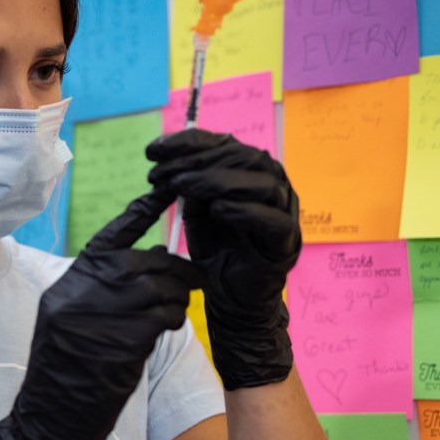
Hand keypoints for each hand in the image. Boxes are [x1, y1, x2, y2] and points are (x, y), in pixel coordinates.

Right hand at [0, 192, 203, 439]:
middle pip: (141, 262)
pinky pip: (162, 316)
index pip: (110, 237)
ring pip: (158, 288)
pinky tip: (170, 328)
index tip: (165, 190)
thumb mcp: (73, 321)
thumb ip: (105, 289)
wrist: (50, 424)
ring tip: (177, 310)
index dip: (141, 212)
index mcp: (67, 284)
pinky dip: (173, 318)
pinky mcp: (120, 342)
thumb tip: (155, 255)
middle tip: (192, 279)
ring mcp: (98, 318)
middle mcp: (79, 294)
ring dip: (178, 297)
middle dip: (174, 269)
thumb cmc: (67, 374)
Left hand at [146, 128, 300, 389]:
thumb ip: (189, 184)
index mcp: (249, 172)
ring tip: (182, 187)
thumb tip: (170, 161)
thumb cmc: (217, 248)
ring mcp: (284, 211)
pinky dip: (245, 211)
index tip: (152, 151)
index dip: (188, 143)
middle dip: (196, 162)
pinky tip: (217, 210)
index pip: (223, 143)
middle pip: (242, 157)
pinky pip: (273, 220)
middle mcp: (271, 184)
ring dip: (217, 180)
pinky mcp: (287, 241)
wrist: (232, 296)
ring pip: (261, 182)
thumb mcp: (195, 211)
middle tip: (163, 175)